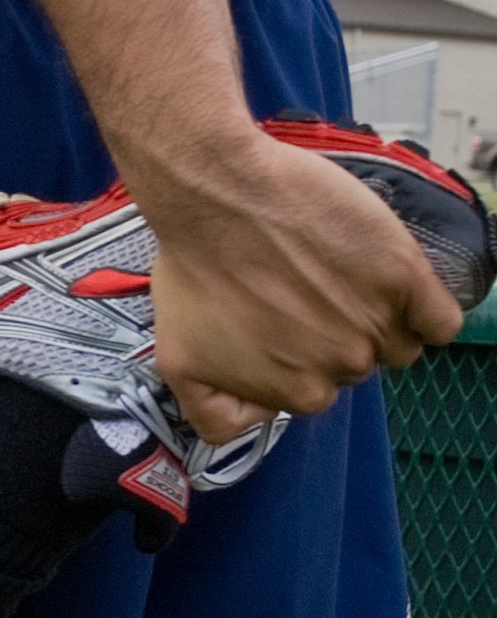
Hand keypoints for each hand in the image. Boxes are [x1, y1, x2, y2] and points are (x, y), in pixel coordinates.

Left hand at [143, 132, 461, 442]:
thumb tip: (251, 423)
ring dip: (376, 319)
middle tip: (299, 291)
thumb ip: (215, 407)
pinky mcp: (403, 278)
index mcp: (295, 392)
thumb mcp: (178, 355)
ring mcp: (375, 323)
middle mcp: (342, 367)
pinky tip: (394, 288)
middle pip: (355, 363)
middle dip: (331, 334)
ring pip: (397, 343)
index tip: (277, 324)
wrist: (218, 193)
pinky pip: (439, 320)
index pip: (316, 393)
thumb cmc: (194, 266)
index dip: (295, 358)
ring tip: (335, 279)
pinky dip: (426, 311)